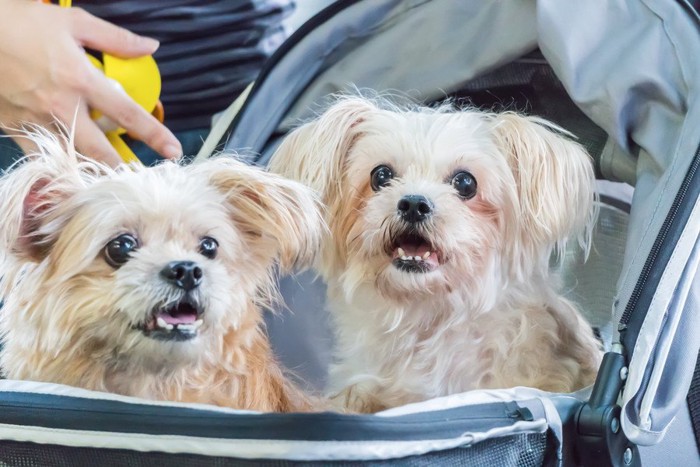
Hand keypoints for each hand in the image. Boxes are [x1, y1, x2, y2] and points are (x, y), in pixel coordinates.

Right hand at [0, 0, 181, 165]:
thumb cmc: (21, 21)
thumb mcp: (73, 22)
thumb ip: (116, 39)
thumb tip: (151, 47)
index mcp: (80, 80)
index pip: (128, 114)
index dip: (154, 135)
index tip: (174, 151)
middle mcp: (61, 106)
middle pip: (101, 151)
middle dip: (124, 169)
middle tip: (141, 178)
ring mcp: (36, 120)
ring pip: (72, 158)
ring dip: (95, 171)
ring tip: (112, 179)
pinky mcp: (14, 127)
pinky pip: (42, 155)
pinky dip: (60, 164)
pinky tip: (75, 170)